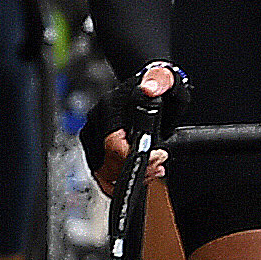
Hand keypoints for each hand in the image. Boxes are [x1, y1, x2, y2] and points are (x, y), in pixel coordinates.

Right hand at [98, 58, 181, 180]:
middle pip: (107, 161)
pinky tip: (142, 172)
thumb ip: (160, 82)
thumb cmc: (159, 84)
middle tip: (160, 164)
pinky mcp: (96, 146)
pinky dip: (121, 178)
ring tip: (155, 168)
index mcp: (109, 106)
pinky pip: (102, 173)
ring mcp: (93, 135)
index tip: (161, 155)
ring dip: (130, 175)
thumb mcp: (167, 81)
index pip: (113, 143)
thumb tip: (149, 88)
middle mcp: (96, 120)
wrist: (151, 86)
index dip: (136, 156)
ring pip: (103, 171)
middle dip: (137, 168)